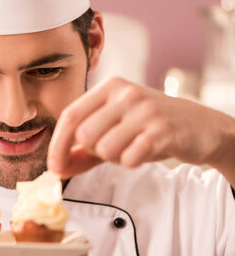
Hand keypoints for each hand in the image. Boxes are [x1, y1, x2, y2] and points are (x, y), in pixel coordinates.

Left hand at [48, 77, 234, 178]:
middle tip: (115, 148)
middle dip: (94, 152)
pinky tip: (146, 151)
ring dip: (115, 158)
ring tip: (133, 147)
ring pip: (104, 149)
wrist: (201, 126)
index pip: (70, 115)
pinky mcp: (162, 130)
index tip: (54, 167)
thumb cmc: (151, 127)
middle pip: (84, 135)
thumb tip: (56, 168)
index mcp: (110, 87)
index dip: (57, 145)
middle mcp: (126, 94)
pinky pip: (129, 158)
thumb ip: (84, 149)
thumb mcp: (115, 129)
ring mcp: (145, 110)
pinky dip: (133, 162)